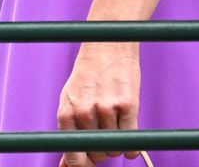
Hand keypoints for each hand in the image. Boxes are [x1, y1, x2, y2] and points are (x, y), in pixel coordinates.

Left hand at [57, 42, 140, 166]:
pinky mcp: (128, 104)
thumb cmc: (88, 75)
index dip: (84, 165)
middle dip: (102, 149)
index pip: (74, 158)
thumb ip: (69, 134)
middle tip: (105, 129)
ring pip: (114, 149)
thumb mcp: (71, 101)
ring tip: (115, 121)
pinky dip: (132, 146)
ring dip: (117, 142)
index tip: (91, 162)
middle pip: (97, 155)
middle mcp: (85, 112)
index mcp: (67, 113)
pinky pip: (131, 142)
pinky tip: (128, 131)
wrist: (107, 44)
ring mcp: (106, 108)